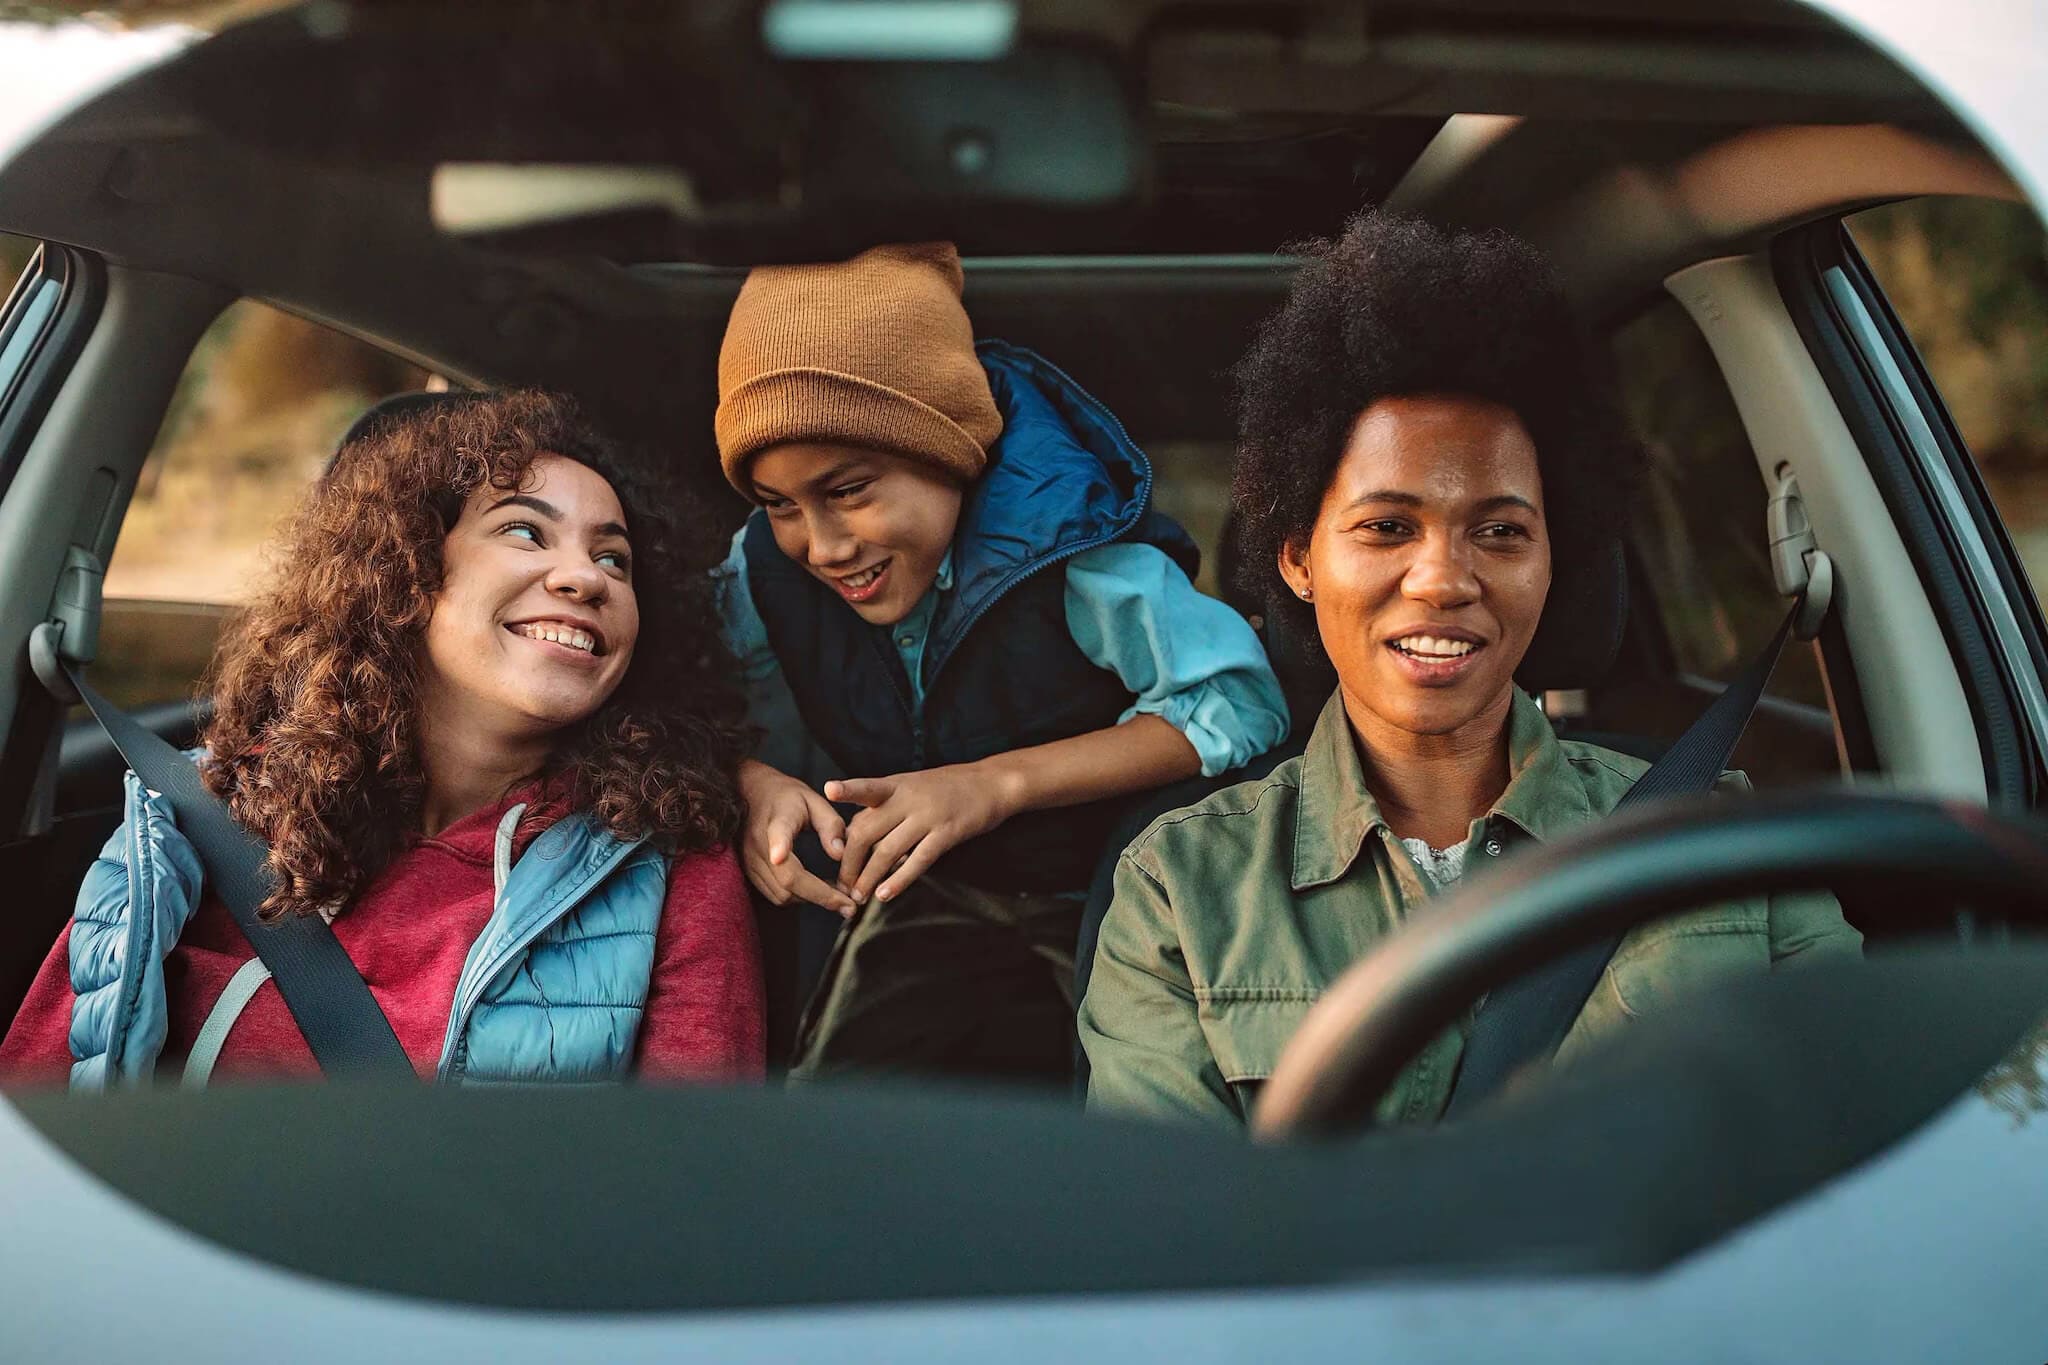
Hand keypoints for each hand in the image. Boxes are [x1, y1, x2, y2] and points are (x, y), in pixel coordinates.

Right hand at [738, 760, 855, 915]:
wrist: (751, 793)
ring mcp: (750, 860)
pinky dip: (797, 897)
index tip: (780, 855)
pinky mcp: (748, 872)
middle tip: (850, 906)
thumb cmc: (787, 796)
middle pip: (787, 880)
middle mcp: (758, 844)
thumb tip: (840, 855)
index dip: (778, 846)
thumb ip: (830, 825)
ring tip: (837, 896)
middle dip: (821, 897)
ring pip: (780, 894)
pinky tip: (816, 890)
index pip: (776, 835)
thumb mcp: (814, 801)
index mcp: (777, 821)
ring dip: (810, 900)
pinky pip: (774, 894)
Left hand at [827, 764, 1018, 905]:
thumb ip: (884, 805)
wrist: (992, 783)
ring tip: (859, 896)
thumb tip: (854, 832)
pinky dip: (898, 880)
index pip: (867, 787)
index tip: (828, 791)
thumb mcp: (912, 785)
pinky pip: (918, 861)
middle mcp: (909, 798)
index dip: (848, 790)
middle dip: (850, 861)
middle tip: (842, 884)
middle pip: (867, 830)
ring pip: (888, 851)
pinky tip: (885, 894)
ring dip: (869, 877)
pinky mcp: (947, 833)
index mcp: (897, 784)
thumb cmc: (947, 787)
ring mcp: (928, 815)